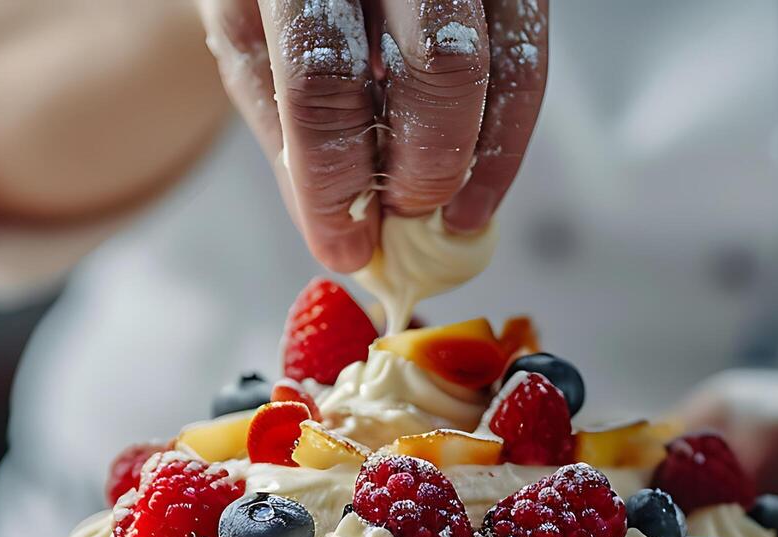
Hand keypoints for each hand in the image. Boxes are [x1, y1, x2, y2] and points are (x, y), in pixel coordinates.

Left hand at [198, 0, 548, 271]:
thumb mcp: (251, 49)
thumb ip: (290, 137)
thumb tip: (345, 241)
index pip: (324, 78)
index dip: (337, 178)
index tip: (344, 245)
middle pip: (435, 62)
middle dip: (424, 165)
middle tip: (404, 217)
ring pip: (492, 60)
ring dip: (471, 160)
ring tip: (446, 217)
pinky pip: (526, 58)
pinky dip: (506, 139)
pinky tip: (477, 194)